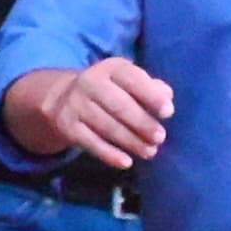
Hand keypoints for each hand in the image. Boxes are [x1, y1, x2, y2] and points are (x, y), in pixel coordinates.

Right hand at [9, 57, 173, 169]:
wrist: (62, 99)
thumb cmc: (110, 91)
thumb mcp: (128, 83)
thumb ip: (151, 88)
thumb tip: (167, 97)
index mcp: (111, 68)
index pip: (132, 79)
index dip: (151, 95)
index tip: (168, 112)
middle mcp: (90, 82)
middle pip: (119, 105)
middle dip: (142, 123)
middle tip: (160, 138)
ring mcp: (76, 104)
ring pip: (106, 126)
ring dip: (130, 141)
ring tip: (149, 152)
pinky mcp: (67, 126)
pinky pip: (91, 142)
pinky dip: (109, 154)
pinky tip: (126, 162)